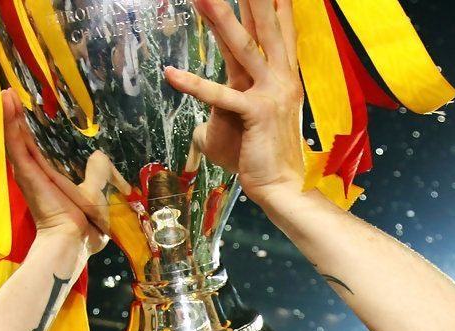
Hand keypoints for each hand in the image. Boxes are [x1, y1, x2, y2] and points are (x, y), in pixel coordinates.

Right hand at [2, 89, 130, 251]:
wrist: (73, 240)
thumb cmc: (86, 225)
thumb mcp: (94, 193)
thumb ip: (96, 174)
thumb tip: (99, 155)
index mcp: (49, 180)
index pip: (36, 151)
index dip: (30, 132)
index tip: (28, 112)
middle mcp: (35, 175)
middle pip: (22, 140)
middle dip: (16, 117)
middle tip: (10, 94)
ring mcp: (29, 173)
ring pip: (16, 138)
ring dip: (10, 115)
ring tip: (4, 91)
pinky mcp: (26, 172)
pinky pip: (15, 142)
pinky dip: (9, 122)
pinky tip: (5, 101)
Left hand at [164, 0, 304, 205]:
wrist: (282, 187)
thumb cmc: (263, 159)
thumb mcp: (245, 128)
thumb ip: (223, 117)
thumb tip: (200, 129)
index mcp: (284, 76)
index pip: (281, 30)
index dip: (277, 4)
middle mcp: (281, 78)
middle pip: (265, 27)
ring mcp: (271, 94)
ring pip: (244, 49)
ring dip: (222, 20)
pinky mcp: (256, 113)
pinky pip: (219, 96)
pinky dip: (193, 85)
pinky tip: (171, 74)